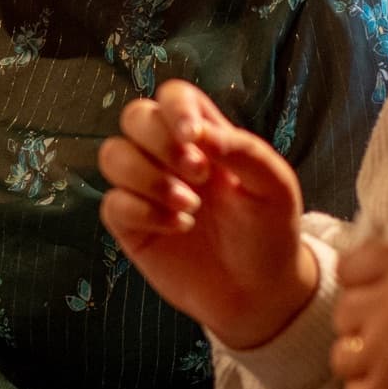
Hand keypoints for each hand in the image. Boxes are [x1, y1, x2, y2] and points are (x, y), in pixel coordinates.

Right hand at [98, 81, 317, 349]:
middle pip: (135, 117)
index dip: (175, 108)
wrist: (259, 292)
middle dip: (159, 142)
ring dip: (147, 178)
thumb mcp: (275, 186)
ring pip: (112, 155)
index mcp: (205, 136)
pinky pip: (112, 203)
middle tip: (199, 176)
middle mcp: (169, 156)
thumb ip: (244, 150)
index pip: (174, 96)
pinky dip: (143, 212)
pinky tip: (178, 228)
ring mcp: (146, 189)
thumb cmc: (270, 232)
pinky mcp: (131, 225)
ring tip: (189, 206)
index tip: (194, 138)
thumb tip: (199, 133)